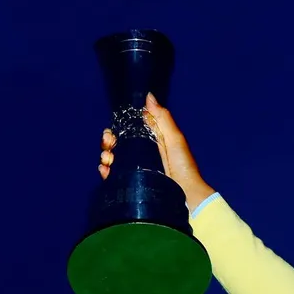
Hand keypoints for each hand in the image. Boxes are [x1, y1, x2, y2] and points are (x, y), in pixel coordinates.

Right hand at [98, 92, 215, 209]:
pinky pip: (114, 178)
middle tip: (109, 143)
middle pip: (117, 146)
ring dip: (105, 156)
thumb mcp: (175, 139)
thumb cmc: (183, 167)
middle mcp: (142, 156)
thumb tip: (148, 96)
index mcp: (151, 143)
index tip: (111, 130)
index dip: (117, 130)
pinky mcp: (133, 186)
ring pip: (113, 160)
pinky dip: (106, 172)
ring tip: (108, 159)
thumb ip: (162, 118)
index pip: (128, 133)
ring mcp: (136, 172)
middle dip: (108, 142)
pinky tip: (106, 170)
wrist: (187, 196)